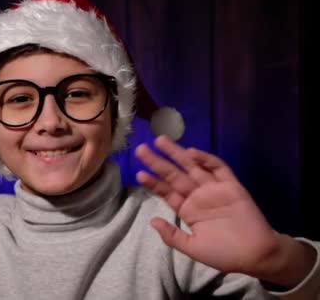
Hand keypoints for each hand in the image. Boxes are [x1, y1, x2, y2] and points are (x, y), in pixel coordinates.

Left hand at [134, 135, 314, 285]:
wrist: (256, 255)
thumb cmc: (224, 253)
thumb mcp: (193, 248)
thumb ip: (172, 235)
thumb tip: (152, 221)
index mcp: (188, 210)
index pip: (167, 191)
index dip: (154, 182)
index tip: (139, 173)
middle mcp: (198, 196)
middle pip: (174, 175)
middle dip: (158, 162)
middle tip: (141, 148)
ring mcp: (214, 189)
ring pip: (192, 167)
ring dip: (177, 154)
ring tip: (160, 141)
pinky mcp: (232, 186)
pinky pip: (218, 169)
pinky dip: (206, 159)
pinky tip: (191, 153)